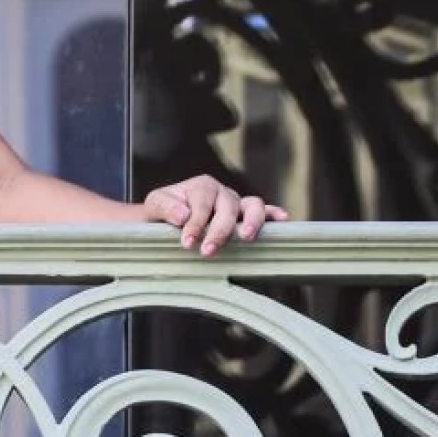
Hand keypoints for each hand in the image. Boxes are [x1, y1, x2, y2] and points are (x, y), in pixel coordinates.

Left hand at [143, 174, 287, 256]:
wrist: (165, 218)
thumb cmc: (163, 211)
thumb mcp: (155, 205)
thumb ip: (165, 207)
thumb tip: (184, 215)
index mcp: (202, 186)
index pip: (203, 203)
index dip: (196, 223)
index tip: (187, 242)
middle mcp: (222, 192)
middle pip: (228, 206)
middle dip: (219, 230)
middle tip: (208, 250)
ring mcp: (237, 203)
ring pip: (252, 205)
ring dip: (251, 221)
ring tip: (246, 237)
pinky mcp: (245, 215)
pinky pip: (265, 211)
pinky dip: (274, 213)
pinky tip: (282, 220)